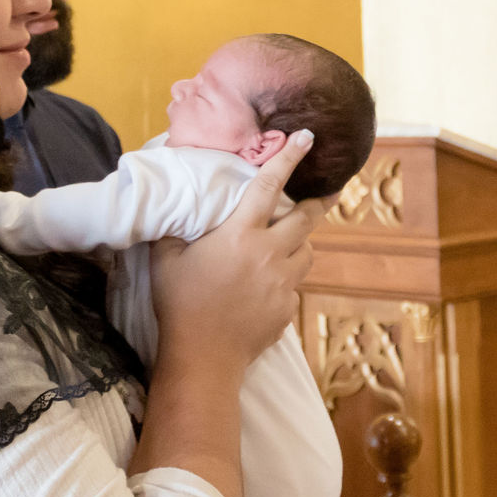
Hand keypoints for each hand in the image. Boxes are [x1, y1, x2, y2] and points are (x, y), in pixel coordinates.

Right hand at [149, 129, 327, 373]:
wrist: (203, 358)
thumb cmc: (179, 304)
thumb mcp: (165, 260)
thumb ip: (174, 230)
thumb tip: (174, 210)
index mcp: (240, 235)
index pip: (268, 186)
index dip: (288, 158)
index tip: (308, 137)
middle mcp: (269, 254)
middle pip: (306, 219)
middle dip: (321, 200)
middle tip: (330, 188)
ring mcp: (283, 284)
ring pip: (306, 253)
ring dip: (300, 243)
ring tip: (287, 243)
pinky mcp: (288, 309)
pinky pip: (294, 286)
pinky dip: (285, 280)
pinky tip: (266, 288)